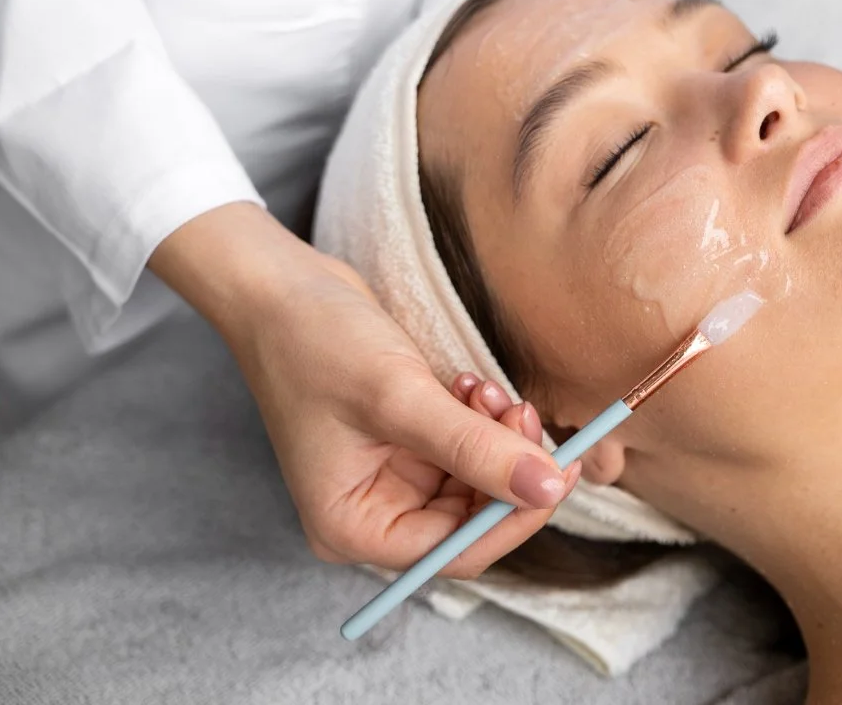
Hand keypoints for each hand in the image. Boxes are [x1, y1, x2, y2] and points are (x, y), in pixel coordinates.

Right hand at [150, 203, 579, 579]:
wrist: (283, 287)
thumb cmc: (315, 343)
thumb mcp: (400, 397)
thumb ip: (476, 449)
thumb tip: (546, 489)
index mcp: (352, 527)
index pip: (453, 553)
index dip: (512, 517)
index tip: (558, 472)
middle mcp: (371, 512)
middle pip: (471, 518)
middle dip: (506, 467)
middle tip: (521, 411)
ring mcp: (390, 477)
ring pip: (477, 479)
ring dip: (496, 436)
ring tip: (481, 388)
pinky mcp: (407, 443)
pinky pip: (466, 447)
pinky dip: (480, 419)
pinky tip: (467, 384)